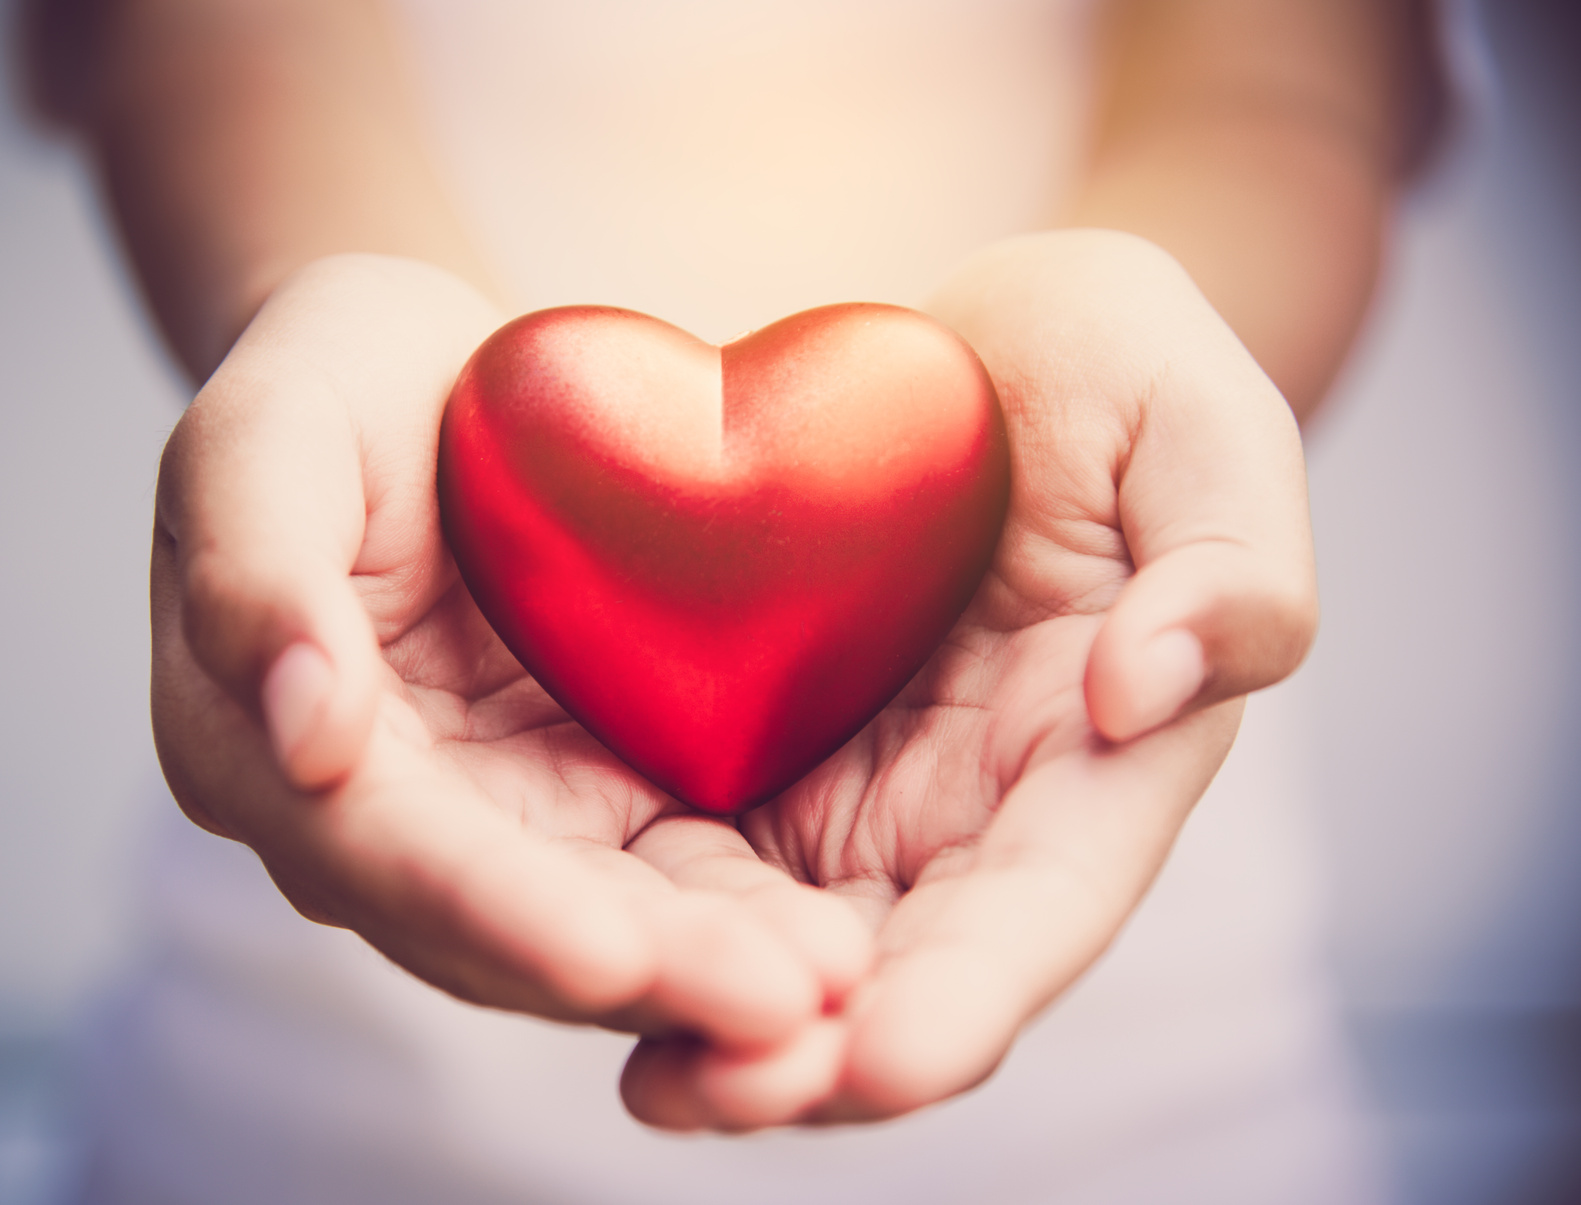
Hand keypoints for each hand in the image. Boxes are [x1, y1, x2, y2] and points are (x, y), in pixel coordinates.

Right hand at [151, 254, 872, 1051]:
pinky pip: (667, 876)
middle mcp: (381, 825)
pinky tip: (844, 945)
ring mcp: (495, 822)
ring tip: (840, 992)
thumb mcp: (262, 433)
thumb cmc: (328, 383)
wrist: (428, 375)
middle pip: (505, 933)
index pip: (383, 856)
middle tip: (785, 1009)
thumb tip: (307, 739)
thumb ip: (257, 570)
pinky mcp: (590, 799)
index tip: (611, 959)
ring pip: (597, 930)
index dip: (495, 913)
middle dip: (643, 979)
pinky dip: (741, 917)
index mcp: (263, 753)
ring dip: (708, 977)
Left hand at [618, 229, 1317, 1128]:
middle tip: (718, 1095)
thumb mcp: (1192, 414)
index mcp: (1105, 758)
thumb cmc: (1101, 364)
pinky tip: (587, 967)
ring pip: (808, 956)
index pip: (1046, 904)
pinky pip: (717, 870)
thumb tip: (1148, 692)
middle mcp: (985, 814)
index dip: (973, 992)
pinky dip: (670, 936)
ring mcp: (869, 801)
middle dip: (828, 1058)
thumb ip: (1230, 556)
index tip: (888, 1058)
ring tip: (653, 1086)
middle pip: (913, 973)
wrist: (964, 351)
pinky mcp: (766, 764)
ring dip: (734, 1034)